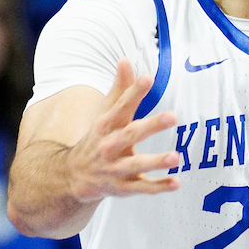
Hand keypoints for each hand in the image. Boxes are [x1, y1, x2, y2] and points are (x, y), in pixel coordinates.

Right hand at [67, 59, 181, 202]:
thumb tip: (126, 60)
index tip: (147, 77)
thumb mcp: (106, 114)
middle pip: (130, 135)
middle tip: (173, 116)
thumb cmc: (98, 138)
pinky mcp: (122, 187)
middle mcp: (109, 146)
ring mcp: (115, 168)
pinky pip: (141, 188)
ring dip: (156, 161)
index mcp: (106, 126)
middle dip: (151, 126)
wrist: (71, 176)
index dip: (133, 92)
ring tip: (177, 157)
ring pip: (136, 165)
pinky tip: (177, 183)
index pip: (120, 106)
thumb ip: (120, 90)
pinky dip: (159, 187)